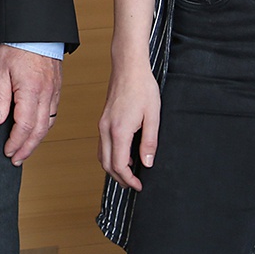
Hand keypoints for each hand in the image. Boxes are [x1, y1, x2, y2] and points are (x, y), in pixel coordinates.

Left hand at [0, 45, 60, 164]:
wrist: (34, 28)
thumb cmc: (16, 45)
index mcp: (31, 91)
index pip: (25, 126)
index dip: (16, 143)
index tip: (7, 152)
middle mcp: (46, 94)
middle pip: (40, 130)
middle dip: (27, 148)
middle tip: (16, 160)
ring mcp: (54, 91)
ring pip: (49, 123)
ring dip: (37, 140)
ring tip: (24, 150)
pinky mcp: (56, 87)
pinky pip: (53, 112)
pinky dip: (45, 126)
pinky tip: (37, 129)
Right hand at [97, 59, 160, 190]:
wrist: (128, 68)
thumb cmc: (142, 87)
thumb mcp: (153, 116)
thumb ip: (149, 142)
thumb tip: (147, 163)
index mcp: (119, 130)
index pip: (119, 165)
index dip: (129, 180)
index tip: (139, 186)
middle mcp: (106, 129)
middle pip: (107, 164)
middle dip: (120, 178)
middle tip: (134, 185)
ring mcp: (102, 124)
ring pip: (102, 155)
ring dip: (113, 168)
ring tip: (129, 173)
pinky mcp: (103, 120)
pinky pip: (103, 145)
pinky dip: (111, 156)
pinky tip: (125, 155)